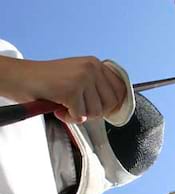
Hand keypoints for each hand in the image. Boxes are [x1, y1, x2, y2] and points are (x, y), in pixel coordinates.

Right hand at [5, 56, 126, 123]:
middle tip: (79, 107)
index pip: (121, 89)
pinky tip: (58, 108)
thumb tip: (119, 104)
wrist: (22, 78)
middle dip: (95, 112)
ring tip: (65, 105)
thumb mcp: (79, 76)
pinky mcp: (71, 90)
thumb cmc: (49, 82)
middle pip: (111, 104)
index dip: (113, 104)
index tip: (102, 109)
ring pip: (96, 112)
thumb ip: (98, 86)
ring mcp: (82, 78)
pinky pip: (80, 116)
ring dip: (80, 114)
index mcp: (95, 63)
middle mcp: (92, 68)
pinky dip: (68, 118)